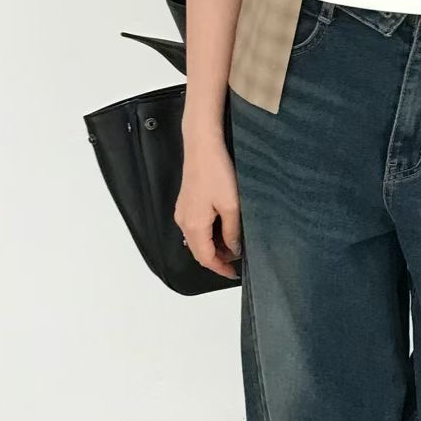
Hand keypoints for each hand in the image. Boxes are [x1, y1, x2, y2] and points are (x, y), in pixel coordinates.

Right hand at [175, 135, 241, 280]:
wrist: (202, 146)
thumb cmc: (216, 172)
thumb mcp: (231, 206)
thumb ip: (232, 232)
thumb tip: (233, 250)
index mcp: (194, 226)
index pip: (205, 258)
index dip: (220, 268)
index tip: (234, 274)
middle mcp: (183, 222)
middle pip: (199, 251)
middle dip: (217, 258)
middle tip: (237, 260)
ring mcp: (183, 212)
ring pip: (197, 239)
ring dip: (214, 246)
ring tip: (234, 244)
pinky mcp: (186, 204)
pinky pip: (196, 227)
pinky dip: (209, 234)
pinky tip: (223, 229)